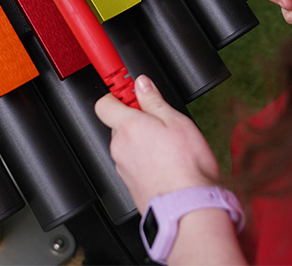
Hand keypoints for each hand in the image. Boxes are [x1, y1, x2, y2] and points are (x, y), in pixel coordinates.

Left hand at [95, 75, 218, 213]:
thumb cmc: (186, 168)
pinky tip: (165, 165)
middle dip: (136, 121)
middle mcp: (119, 147)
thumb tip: (142, 84)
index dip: (117, 95)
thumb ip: (154, 101)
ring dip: (142, 143)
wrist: (188, 208)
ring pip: (127, 146)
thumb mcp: (177, 122)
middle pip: (119, 125)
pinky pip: (133, 165)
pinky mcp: (129, 185)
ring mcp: (122, 168)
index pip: (104, 103)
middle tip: (159, 122)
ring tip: (167, 148)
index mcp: (128, 127)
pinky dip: (145, 162)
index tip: (129, 92)